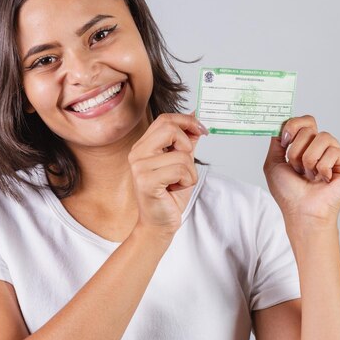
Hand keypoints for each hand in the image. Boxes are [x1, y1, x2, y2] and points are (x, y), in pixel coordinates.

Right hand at [128, 112, 207, 235]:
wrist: (158, 223)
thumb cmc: (168, 195)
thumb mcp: (182, 163)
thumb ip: (186, 141)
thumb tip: (195, 116)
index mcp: (143, 146)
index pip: (165, 119)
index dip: (187, 120)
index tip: (201, 130)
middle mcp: (138, 153)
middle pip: (170, 128)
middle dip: (188, 144)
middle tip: (187, 161)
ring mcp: (140, 167)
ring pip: (181, 154)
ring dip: (190, 171)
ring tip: (178, 182)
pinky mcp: (146, 181)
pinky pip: (180, 170)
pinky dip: (187, 180)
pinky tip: (175, 189)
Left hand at [263, 115, 339, 226]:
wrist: (301, 211)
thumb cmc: (288, 192)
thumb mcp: (273, 163)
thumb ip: (276, 141)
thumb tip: (280, 124)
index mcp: (306, 145)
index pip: (305, 121)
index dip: (293, 125)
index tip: (284, 141)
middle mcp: (322, 148)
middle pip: (309, 127)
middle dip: (296, 149)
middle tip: (296, 168)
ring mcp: (337, 155)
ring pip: (322, 137)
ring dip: (308, 159)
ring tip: (310, 175)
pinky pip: (333, 151)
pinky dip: (322, 167)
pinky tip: (324, 180)